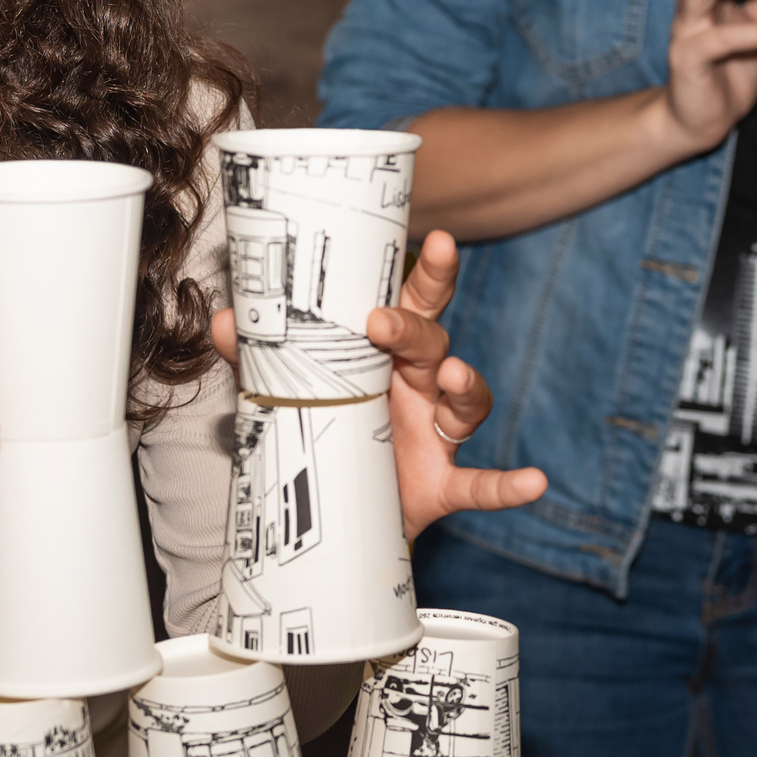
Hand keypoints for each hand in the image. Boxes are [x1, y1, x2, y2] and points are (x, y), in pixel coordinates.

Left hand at [212, 230, 546, 539]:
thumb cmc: (328, 433)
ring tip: (450, 383)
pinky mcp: (441, 484)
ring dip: (465, 389)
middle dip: (417, 330)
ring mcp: (436, 435)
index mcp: (388, 356)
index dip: (430, 275)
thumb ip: (262, 358)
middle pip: (435, 344)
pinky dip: (509, 485)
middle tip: (384, 323)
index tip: (436, 241)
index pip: (414, 305)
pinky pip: (481, 484)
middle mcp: (419, 386)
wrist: (336, 515)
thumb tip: (224, 320)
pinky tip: (533, 482)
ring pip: (465, 403)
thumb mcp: (290, 392)